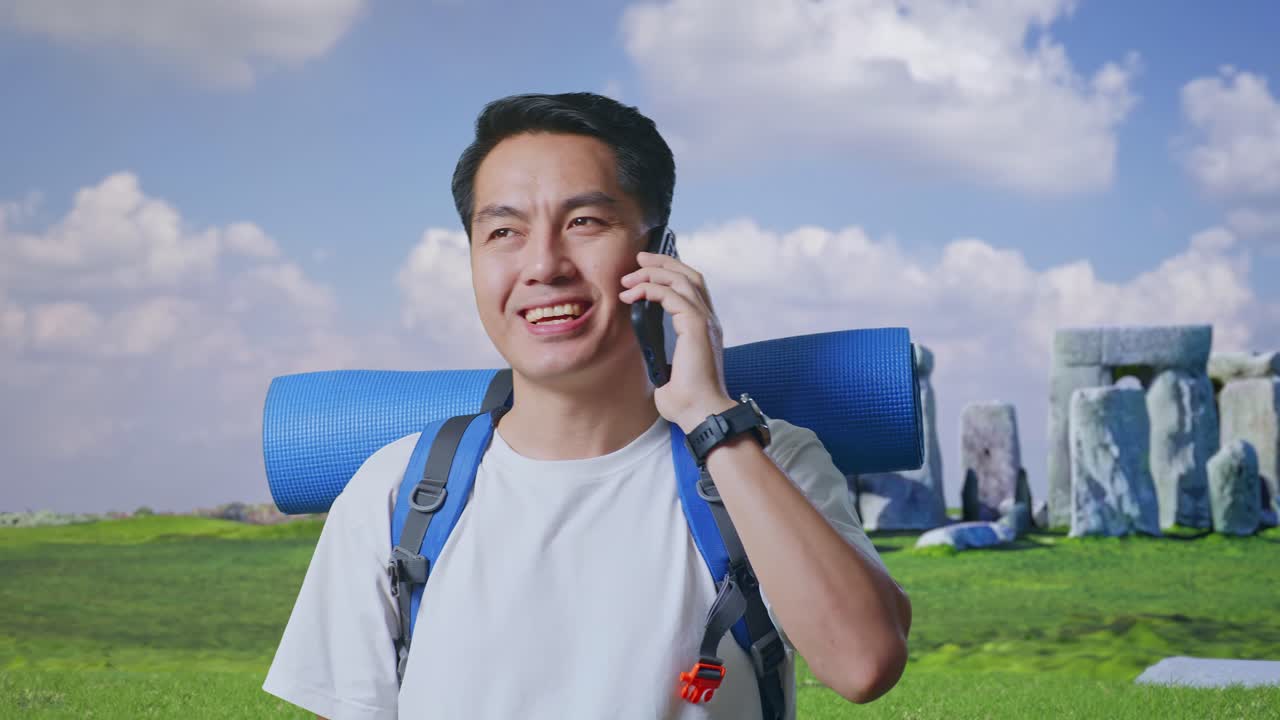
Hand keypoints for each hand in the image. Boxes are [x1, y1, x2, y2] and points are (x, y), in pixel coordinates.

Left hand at [619, 251, 736, 432]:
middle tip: (638, 261)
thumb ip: (659, 353)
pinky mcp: (696, 327)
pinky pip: (673, 295)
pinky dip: (651, 289)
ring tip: (629, 279)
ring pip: (682, 280)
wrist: (701, 413)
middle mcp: (709, 320)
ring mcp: (706, 322)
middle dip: (663, 263)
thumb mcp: (666, 369)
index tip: (644, 272)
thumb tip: (643, 347)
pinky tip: (634, 295)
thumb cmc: (686, 401)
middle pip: (690, 275)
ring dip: (653, 274)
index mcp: (705, 329)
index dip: (670, 274)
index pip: (692, 288)